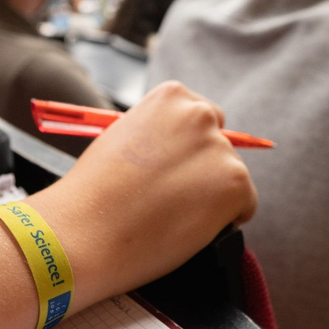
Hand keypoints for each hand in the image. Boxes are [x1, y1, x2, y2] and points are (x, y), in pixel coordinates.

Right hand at [31, 81, 257, 302]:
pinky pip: (245, 206)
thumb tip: (180, 152)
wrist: (83, 232)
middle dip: (204, 170)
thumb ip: (157, 135)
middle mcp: (200, 114)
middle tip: (172, 198)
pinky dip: (226, 220)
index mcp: (172, 96)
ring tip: (171, 215)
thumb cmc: (93, 193)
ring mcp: (220, 148)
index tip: (170, 170)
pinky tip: (189, 228)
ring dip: (211, 197)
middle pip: (222, 145)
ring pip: (231, 178)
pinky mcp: (235, 183)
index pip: (201, 118)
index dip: (186, 150)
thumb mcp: (122, 139)